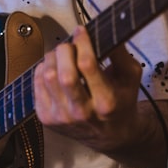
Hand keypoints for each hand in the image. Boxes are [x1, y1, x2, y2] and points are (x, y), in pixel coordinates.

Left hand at [33, 26, 142, 152]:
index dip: (82, 42)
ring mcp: (61, 117)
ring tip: (61, 55)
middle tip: (69, 45)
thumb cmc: (121, 103)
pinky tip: (54, 69)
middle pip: (63, 73)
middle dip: (64, 51)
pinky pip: (36, 85)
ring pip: (47, 77)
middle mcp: (82, 113)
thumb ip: (120, 54)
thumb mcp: (130, 78)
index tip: (81, 31)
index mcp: (106, 102)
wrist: (111, 136)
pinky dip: (42, 70)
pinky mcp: (46, 118)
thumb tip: (104, 30)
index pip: (87, 65)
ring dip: (51, 58)